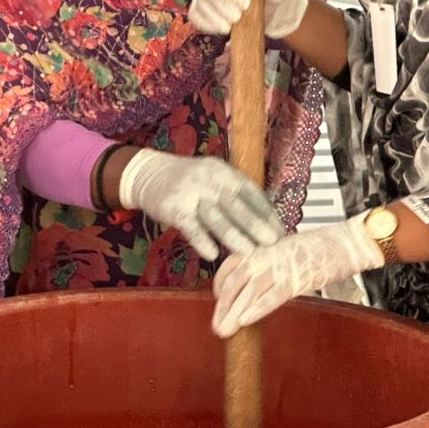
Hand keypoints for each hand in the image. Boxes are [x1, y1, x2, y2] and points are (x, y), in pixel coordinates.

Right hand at [118, 149, 282, 261]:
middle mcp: (210, 179)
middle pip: (237, 205)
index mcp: (224, 173)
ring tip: (249, 254)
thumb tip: (264, 222)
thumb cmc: (189, 182)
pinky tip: (212, 254)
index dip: (267, 213)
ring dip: (235, 237)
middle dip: (257, 226)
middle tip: (272, 244)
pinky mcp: (174, 207)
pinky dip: (203, 241)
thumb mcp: (213, 180)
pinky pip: (191, 227)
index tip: (280, 232)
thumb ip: (234, 197)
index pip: (251, 193)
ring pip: (217, 218)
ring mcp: (191, 192)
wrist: (148, 173)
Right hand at [188, 0, 306, 39]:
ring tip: (232, 27)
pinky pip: (196, 17)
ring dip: (216, 18)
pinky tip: (222, 29)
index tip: (245, 3)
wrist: (264, 2)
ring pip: (201, 5)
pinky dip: (207, 25)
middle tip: (238, 17)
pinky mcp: (199, 8)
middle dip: (223, 6)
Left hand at [211, 214, 381, 337]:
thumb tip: (250, 287)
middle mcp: (265, 255)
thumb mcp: (283, 251)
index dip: (220, 285)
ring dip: (234, 313)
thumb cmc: (316, 249)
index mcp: (261, 247)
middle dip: (223, 306)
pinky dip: (257, 309)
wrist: (342, 243)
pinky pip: (272, 296)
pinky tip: (246, 321)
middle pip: (235, 281)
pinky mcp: (295, 279)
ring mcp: (279, 267)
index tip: (218, 300)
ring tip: (225, 330)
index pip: (230, 266)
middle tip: (217, 326)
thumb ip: (266, 265)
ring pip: (249, 291)